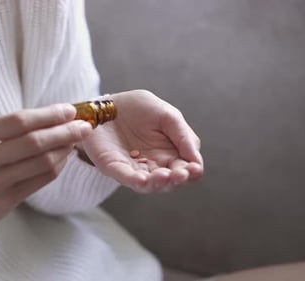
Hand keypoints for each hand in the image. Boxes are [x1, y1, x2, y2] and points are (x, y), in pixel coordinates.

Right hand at [0, 104, 92, 228]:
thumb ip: (6, 128)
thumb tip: (53, 116)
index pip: (17, 121)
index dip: (48, 115)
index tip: (69, 110)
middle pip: (33, 142)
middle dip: (64, 131)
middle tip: (84, 126)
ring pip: (41, 163)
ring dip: (64, 149)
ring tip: (75, 140)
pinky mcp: (5, 201)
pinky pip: (40, 180)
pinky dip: (58, 166)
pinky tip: (64, 157)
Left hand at [80, 90, 202, 192]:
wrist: (107, 104)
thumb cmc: (139, 109)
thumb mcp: (167, 115)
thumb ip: (183, 135)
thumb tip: (197, 160)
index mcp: (169, 154)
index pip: (185, 169)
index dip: (192, 171)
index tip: (194, 168)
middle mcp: (152, 166)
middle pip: (169, 181)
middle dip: (176, 179)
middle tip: (181, 174)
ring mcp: (133, 168)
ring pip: (148, 184)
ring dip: (157, 183)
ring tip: (164, 176)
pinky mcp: (113, 166)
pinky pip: (125, 176)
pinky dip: (134, 180)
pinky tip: (143, 180)